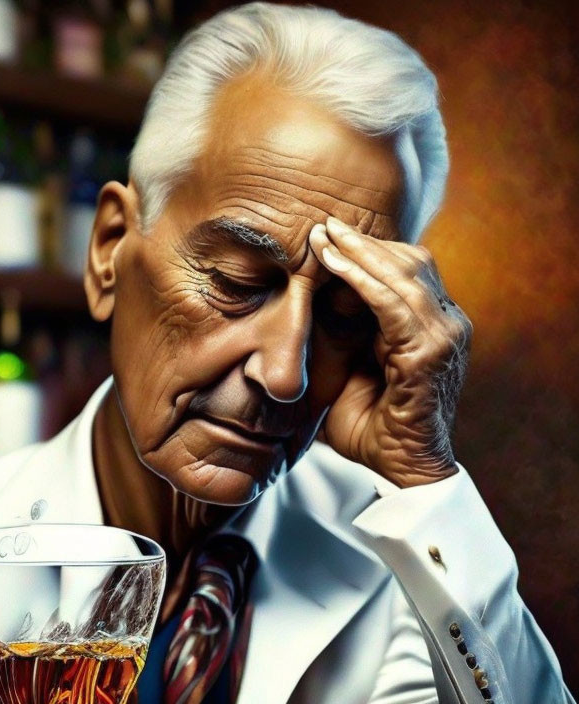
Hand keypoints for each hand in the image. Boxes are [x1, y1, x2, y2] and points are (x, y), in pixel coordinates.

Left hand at [308, 217, 471, 487]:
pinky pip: (392, 302)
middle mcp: (445, 323)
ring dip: (358, 250)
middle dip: (363, 240)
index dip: (367, 248)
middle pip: (408, 260)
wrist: (400, 471)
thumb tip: (302, 298)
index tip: (327, 233)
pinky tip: (330, 262)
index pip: (405, 270)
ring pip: (402, 272)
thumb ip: (337, 332)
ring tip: (322, 233)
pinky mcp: (429, 352)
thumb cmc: (370, 424)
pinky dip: (360, 278)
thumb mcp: (347, 366)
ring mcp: (443, 335)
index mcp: (430, 325)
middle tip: (323, 222)